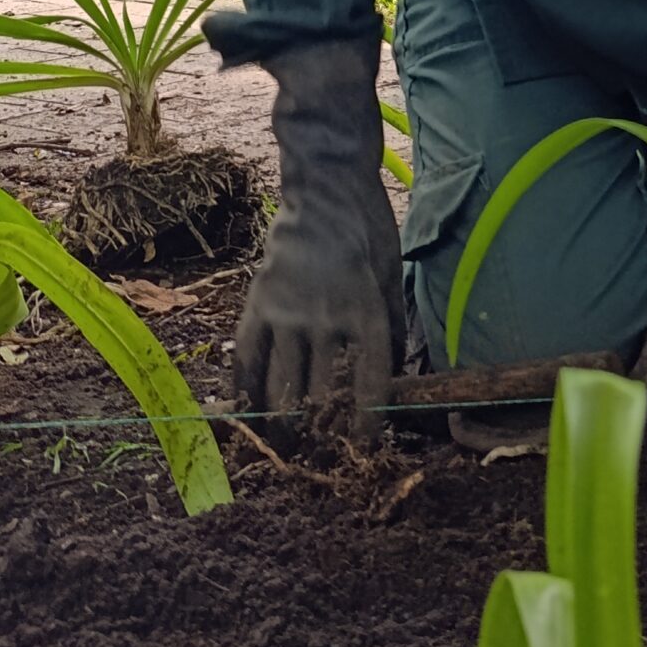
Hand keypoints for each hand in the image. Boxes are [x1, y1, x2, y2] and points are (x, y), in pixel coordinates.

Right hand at [235, 40, 405, 440]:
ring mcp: (287, 311)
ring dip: (281, 423)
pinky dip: (245, 388)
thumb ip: (393, 327)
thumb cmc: (370, 231)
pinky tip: (248, 412)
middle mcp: (325, 318)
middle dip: (320, 433)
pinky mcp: (257, 302)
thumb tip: (400, 375)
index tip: (364, 451)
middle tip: (320, 459)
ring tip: (284, 448)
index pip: (368, 385)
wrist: (326, 187)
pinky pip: (246, 356)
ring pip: (279, 385)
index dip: (366, 425)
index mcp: (366, 313)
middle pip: (319, 395)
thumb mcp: (394, 278)